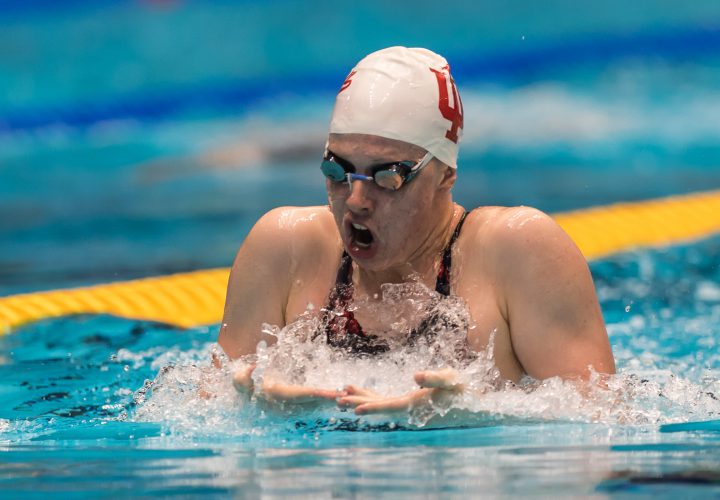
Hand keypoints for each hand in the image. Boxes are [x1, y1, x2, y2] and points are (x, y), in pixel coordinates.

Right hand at [232, 364, 345, 403]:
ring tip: (347, 396)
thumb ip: (243, 377)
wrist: (246, 396)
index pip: (302, 395)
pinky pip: (312, 403)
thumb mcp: (240, 380)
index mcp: (278, 396)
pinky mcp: (294, 405)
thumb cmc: (246, 385)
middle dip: (330, 399)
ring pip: (314, 403)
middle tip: (348, 396)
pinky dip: (324, 400)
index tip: (333, 394)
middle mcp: (287, 404)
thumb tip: (252, 369)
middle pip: (313, 401)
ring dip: (330, 400)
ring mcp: (290, 406)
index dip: (319, 394)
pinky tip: (336, 397)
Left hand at [337, 368, 462, 414]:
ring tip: (341, 394)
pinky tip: (360, 391)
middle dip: (358, 403)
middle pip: (379, 407)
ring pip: (379, 404)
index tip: (355, 409)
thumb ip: (435, 378)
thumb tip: (416, 377)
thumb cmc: (462, 392)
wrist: (470, 408)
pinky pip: (385, 402)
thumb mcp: (452, 381)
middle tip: (337, 400)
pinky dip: (372, 396)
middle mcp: (407, 410)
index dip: (373, 408)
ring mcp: (406, 409)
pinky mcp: (407, 405)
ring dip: (361, 398)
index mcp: (416, 405)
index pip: (390, 407)